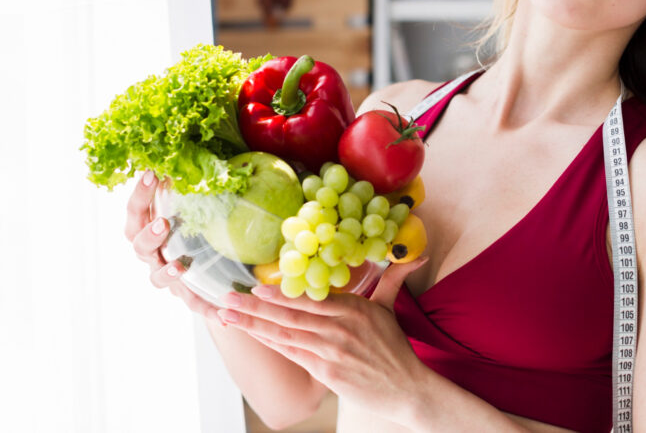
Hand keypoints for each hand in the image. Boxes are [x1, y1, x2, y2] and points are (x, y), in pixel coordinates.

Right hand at [125, 170, 221, 323]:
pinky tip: (222, 315)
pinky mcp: (186, 294)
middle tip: (162, 223)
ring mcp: (165, 274)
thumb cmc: (199, 219)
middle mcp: (151, 252)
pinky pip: (194, 303)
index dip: (140, 194)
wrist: (209, 260)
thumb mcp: (199, 201)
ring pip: (158, 277)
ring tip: (179, 267)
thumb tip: (229, 156)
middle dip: (148, 235)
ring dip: (166, 271)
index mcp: (148, 225)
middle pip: (138, 245)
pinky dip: (206, 309)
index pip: (136, 210)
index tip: (152, 174)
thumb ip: (204, 181)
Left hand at [216, 258, 429, 420]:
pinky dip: (269, 343)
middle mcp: (341, 325)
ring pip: (286, 333)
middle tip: (228, 296)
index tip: (255, 285)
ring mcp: (332, 349)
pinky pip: (292, 353)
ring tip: (228, 314)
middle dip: (255, 305)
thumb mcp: (390, 308)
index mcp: (354, 307)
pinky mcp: (327, 371)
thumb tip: (417, 256)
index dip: (280, 292)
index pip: (310, 296)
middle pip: (291, 313)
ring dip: (253, 324)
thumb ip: (393, 279)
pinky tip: (252, 335)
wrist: (407, 388)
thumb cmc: (395, 349)